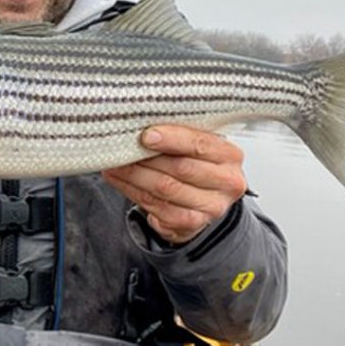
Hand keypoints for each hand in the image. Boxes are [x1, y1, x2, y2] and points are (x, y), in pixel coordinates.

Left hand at [102, 125, 247, 243]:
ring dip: (134, 174)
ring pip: (164, 187)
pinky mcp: (190, 223)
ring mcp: (211, 206)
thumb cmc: (197, 165)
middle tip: (122, 147)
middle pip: (181, 167)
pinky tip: (119, 179)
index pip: (201, 144)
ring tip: (114, 163)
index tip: (147, 134)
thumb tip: (143, 122)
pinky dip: (132, 190)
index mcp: (230, 156)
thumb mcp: (197, 146)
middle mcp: (227, 183)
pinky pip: (155, 205)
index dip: (172, 139)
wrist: (202, 202)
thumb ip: (180, 135)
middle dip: (147, 157)